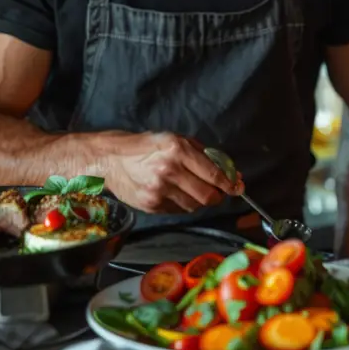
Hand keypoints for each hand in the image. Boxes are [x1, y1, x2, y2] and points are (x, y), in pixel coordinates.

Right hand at [103, 131, 242, 213]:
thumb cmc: (145, 146)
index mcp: (178, 150)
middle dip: (217, 196)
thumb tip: (227, 171)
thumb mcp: (174, 139)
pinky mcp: (152, 205)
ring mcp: (160, 190)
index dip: (229, 184)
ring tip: (193, 189)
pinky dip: (183, 204)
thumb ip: (201, 153)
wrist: (111, 159)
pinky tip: (176, 193)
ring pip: (194, 206)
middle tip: (218, 192)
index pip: (213, 173)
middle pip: (207, 195)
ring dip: (200, 201)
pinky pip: (178, 210)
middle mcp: (170, 170)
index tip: (237, 188)